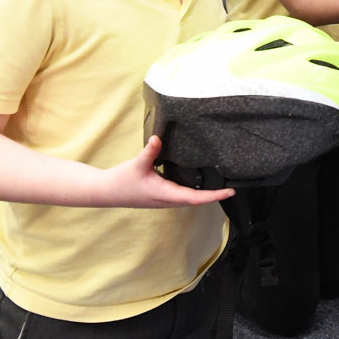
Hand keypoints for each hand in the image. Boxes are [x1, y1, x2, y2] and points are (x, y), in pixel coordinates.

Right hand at [99, 136, 234, 207]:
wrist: (106, 192)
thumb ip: (149, 151)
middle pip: (196, 200)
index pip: (195, 198)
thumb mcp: (136, 164)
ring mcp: (164, 200)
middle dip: (214, 196)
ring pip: (189, 199)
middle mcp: (167, 200)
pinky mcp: (160, 196)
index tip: (229, 192)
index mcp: (165, 194)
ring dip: (205, 195)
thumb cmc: (121, 180)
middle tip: (231, 188)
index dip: (213, 196)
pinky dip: (194, 192)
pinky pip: (182, 196)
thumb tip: (157, 138)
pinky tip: (198, 183)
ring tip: (221, 187)